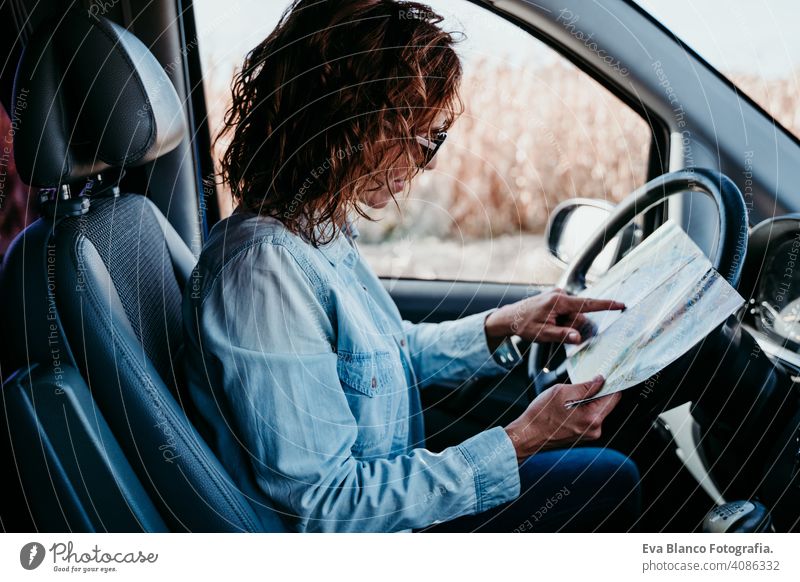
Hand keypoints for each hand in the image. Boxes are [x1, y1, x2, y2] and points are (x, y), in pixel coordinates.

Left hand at [484, 288, 623, 346]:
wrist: (509, 317)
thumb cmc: (524, 325)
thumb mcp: (543, 334)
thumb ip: (562, 335)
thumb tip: (578, 337)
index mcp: (559, 302)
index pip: (588, 304)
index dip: (606, 305)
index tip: (621, 304)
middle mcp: (560, 295)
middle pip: (579, 314)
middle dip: (572, 325)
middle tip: (553, 330)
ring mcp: (557, 296)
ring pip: (573, 314)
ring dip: (566, 323)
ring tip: (548, 326)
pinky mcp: (555, 298)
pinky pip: (566, 312)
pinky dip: (562, 320)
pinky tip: (549, 322)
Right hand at [503, 376, 621, 462]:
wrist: (527, 435)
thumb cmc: (541, 415)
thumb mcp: (561, 392)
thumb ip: (585, 386)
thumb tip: (600, 380)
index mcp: (592, 417)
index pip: (614, 396)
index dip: (611, 383)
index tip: (605, 375)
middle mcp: (595, 429)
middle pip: (606, 404)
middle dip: (597, 392)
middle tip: (581, 384)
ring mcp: (589, 435)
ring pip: (597, 411)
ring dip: (588, 401)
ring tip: (569, 399)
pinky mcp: (583, 437)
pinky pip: (589, 419)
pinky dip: (582, 410)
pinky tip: (567, 408)